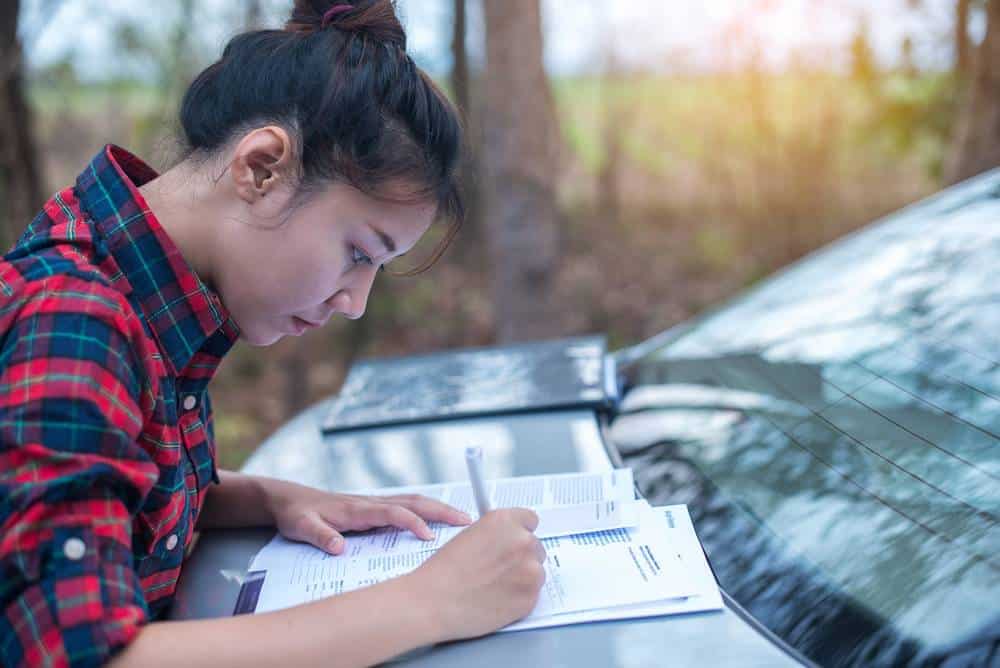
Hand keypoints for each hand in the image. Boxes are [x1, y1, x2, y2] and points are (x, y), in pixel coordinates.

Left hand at [263, 479, 471, 554]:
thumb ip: (319, 536)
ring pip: (413, 501)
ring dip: (438, 509)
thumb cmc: (297, 514)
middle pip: (413, 502)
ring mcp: (374, 503)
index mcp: (357, 509)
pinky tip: (438, 522)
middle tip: (467, 521)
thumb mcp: (300, 527)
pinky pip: (407, 506)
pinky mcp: (374, 508)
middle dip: (441, 511)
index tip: (429, 537)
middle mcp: (370, 502)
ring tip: (463, 520)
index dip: (412, 523)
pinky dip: (427, 510)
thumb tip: (339, 548)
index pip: (392, 512)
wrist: (289, 499)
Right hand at [403, 508, 546, 640]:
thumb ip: (497, 533)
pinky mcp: (531, 597)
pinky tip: (498, 598)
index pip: (530, 519)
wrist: (434, 601)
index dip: (519, 532)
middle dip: (521, 556)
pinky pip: (533, 593)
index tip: (514, 541)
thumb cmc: (444, 571)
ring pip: (536, 571)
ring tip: (494, 585)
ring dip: (522, 577)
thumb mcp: (470, 535)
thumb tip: (508, 539)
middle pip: (535, 546)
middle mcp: (522, 541)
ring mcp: (530, 569)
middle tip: (499, 569)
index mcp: (505, 521)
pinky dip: (520, 597)